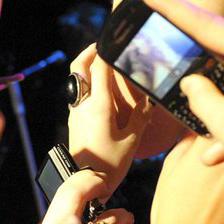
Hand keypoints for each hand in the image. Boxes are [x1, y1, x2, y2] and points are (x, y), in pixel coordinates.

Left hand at [67, 45, 152, 193]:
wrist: (84, 182)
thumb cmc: (109, 164)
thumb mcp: (132, 140)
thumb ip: (141, 116)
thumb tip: (150, 100)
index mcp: (99, 105)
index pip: (99, 66)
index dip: (107, 50)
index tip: (117, 41)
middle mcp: (83, 103)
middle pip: (79, 66)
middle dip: (90, 51)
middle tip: (104, 46)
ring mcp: (75, 111)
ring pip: (76, 78)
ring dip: (87, 66)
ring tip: (104, 64)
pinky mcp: (74, 120)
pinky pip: (79, 92)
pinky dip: (87, 82)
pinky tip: (102, 89)